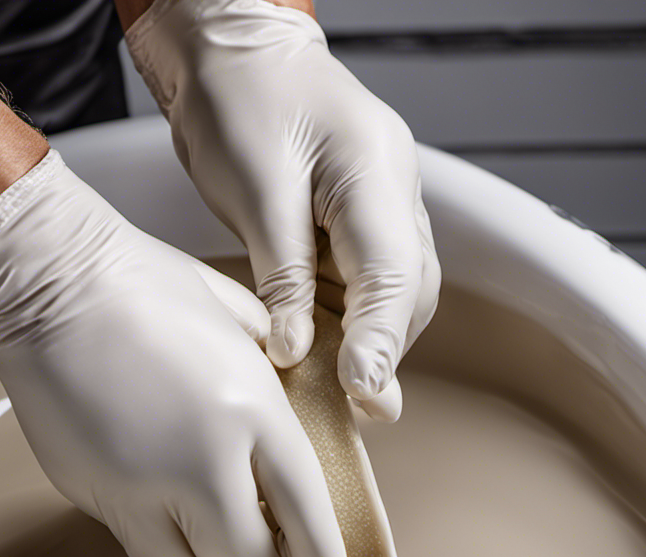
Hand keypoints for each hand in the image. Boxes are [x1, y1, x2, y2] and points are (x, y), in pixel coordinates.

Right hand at [0, 150, 346, 556]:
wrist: (50, 284)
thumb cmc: (150, 290)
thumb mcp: (242, 325)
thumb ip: (284, 390)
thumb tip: (318, 438)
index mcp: (253, 415)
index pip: (307, 525)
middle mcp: (200, 465)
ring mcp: (138, 490)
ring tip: (216, 542)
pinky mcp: (92, 498)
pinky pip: (141, 550)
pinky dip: (166, 545)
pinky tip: (167, 509)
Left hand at [126, 0, 440, 420]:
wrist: (237, 57)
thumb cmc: (241, 104)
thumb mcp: (255, 192)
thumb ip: (283, 275)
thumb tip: (296, 351)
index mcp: (375, 175)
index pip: (395, 274)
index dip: (381, 340)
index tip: (363, 391)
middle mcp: (393, 196)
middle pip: (409, 294)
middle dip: (383, 352)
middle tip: (356, 409)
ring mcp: (380, 210)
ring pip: (394, 296)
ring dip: (369, 344)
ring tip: (341, 397)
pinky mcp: (356, 225)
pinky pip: (364, 286)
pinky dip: (348, 325)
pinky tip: (324, 355)